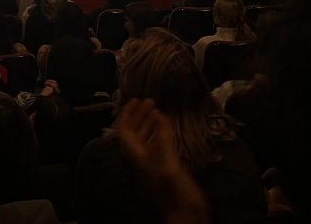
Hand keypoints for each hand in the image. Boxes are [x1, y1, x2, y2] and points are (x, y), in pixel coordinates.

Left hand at [116, 98, 208, 223]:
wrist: (186, 218)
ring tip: (159, 111)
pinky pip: (156, 146)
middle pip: (133, 134)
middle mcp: (142, 161)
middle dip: (139, 116)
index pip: (124, 132)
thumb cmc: (176, 194)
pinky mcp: (164, 170)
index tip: (137, 100)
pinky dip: (159, 134)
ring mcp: (152, 166)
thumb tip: (158, 114)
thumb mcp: (170, 165)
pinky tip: (167, 130)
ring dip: (149, 124)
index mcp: (138, 159)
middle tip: (151, 101)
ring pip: (144, 139)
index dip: (127, 115)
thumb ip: (162, 140)